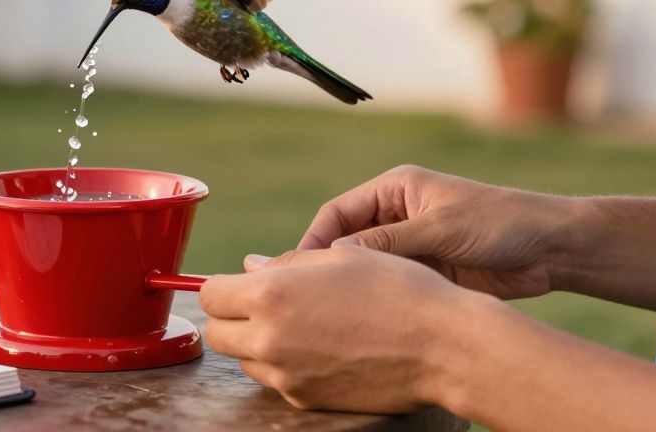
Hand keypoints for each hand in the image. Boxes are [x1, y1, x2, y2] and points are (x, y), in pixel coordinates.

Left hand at [200, 247, 477, 412]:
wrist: (445, 348)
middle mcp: (269, 339)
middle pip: (217, 333)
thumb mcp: (341, 257)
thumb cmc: (398, 290)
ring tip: (303, 325)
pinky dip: (288, 366)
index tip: (242, 284)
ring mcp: (286, 376)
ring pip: (245, 360)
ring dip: (259, 343)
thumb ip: (286, 262)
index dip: (224, 286)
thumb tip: (251, 266)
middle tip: (265, 305)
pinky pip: (277, 381)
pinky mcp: (307, 399)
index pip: (209, 294)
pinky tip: (324, 348)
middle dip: (233, 318)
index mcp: (270, 294)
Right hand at [297, 165, 573, 299]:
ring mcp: (411, 246)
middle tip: (303, 296)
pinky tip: (363, 318)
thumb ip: (388, 241)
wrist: (552, 250)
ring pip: (366, 268)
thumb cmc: (501, 222)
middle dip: (326, 266)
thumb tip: (336, 254)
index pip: (338, 213)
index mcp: (395, 190)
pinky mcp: (427, 272)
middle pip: (346, 241)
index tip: (296, 269)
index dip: (315, 240)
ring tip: (327, 312)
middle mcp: (397, 216)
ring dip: (351, 285)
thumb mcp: (440, 227)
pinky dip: (376, 299)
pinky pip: (390, 285)